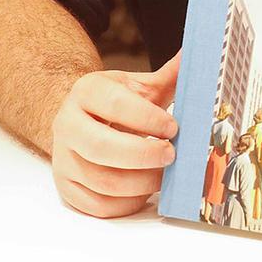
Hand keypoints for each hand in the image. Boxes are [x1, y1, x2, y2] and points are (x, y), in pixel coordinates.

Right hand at [50, 51, 179, 217]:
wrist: (79, 121)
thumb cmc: (116, 103)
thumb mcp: (138, 85)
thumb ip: (170, 75)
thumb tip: (197, 55)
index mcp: (86, 92)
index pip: (114, 104)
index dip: (147, 118)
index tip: (174, 127)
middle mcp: (68, 124)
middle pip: (102, 147)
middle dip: (143, 155)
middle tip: (172, 155)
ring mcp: (64, 158)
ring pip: (102, 181)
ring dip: (141, 183)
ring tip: (164, 175)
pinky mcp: (67, 187)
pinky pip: (98, 205)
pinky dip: (127, 203)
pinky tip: (145, 191)